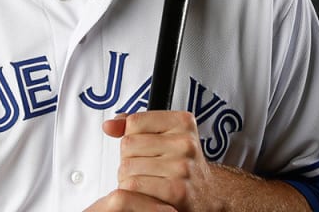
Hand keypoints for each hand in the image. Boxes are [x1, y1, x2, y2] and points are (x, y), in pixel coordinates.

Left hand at [83, 111, 309, 211]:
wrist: (209, 197)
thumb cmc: (182, 165)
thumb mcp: (163, 136)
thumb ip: (134, 126)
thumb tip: (109, 125)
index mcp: (183, 122)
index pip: (134, 122)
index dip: (132, 138)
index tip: (145, 148)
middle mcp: (185, 142)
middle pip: (128, 145)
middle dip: (129, 160)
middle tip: (148, 169)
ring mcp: (182, 167)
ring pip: (127, 168)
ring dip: (129, 179)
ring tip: (149, 182)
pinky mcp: (176, 191)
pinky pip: (133, 187)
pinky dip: (133, 193)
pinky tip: (148, 193)